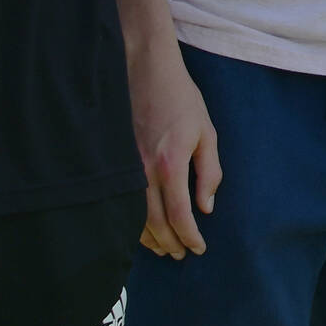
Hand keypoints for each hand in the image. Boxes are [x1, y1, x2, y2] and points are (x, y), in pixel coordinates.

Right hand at [129, 36, 221, 258]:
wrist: (145, 70)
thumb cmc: (180, 99)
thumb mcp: (206, 132)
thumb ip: (209, 172)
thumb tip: (206, 207)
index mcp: (170, 163)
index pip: (180, 215)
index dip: (190, 237)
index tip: (199, 249)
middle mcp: (144, 170)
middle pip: (155, 223)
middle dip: (170, 244)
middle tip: (182, 254)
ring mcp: (125, 167)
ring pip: (134, 217)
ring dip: (150, 238)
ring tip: (163, 248)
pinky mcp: (115, 162)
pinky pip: (122, 202)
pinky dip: (133, 222)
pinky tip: (143, 228)